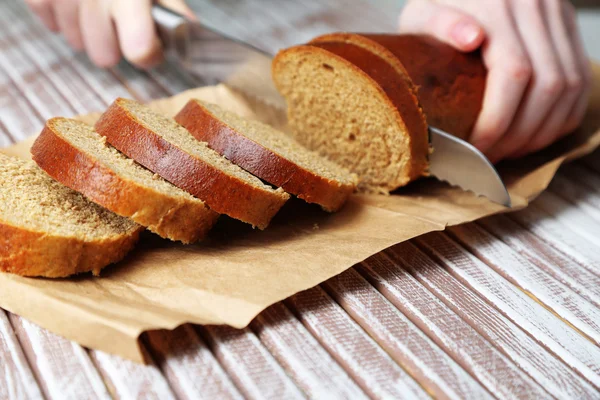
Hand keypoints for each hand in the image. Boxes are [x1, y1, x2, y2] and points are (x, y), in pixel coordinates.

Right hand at [25, 0, 195, 68]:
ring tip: (96, 7)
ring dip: (87, 30)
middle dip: (114, 46)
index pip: (140, 50)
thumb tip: (191, 31)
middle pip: (103, 57)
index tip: (151, 47)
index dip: (148, 54)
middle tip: (120, 25)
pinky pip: (50, 23)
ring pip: (76, 43)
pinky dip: (61, 16)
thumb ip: (173, 7)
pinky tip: (74, 2)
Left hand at [399, 0, 591, 162]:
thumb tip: (472, 38)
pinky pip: (581, 80)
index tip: (476, 147)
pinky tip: (533, 134)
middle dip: (520, 134)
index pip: (514, 74)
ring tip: (511, 150)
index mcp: (499, 4)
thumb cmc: (435, 4)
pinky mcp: (567, 26)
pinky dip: (562, 116)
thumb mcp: (421, 12)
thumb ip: (440, 24)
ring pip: (571, 86)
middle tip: (491, 156)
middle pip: (549, 86)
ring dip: (543, 129)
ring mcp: (558, 14)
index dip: (497, 121)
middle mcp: (537, 6)